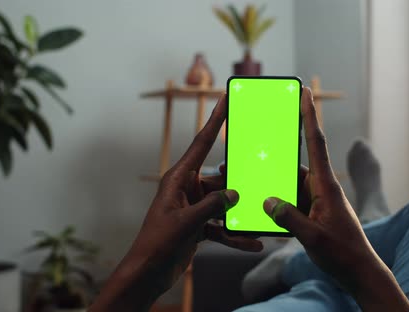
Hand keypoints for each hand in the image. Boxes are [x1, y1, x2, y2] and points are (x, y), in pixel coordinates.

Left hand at [91, 95, 261, 310]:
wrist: (148, 271)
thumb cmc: (158, 243)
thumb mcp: (187, 223)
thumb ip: (212, 206)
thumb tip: (235, 193)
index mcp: (178, 179)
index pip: (201, 144)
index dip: (215, 120)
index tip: (225, 99)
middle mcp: (187, 189)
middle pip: (220, 179)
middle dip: (239, 183)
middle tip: (260, 176)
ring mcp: (193, 207)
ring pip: (223, 204)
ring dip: (238, 215)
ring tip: (258, 222)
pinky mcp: (198, 225)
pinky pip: (221, 226)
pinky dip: (234, 235)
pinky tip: (251, 244)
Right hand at [263, 88, 408, 310]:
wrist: (358, 273)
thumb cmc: (343, 254)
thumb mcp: (313, 238)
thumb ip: (289, 218)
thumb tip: (267, 200)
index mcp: (326, 186)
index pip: (316, 143)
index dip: (310, 116)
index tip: (305, 92)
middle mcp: (320, 188)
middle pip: (293, 162)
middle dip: (273, 152)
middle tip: (253, 141)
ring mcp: (315, 200)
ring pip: (287, 183)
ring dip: (270, 182)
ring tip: (247, 179)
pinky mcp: (310, 212)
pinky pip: (288, 201)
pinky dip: (275, 202)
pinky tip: (259, 205)